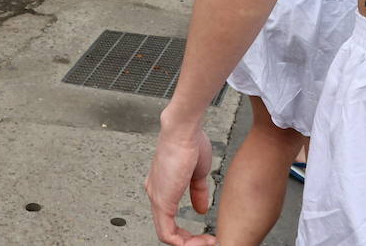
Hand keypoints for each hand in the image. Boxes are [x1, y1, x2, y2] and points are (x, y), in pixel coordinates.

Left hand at [146, 114, 216, 244]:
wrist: (184, 130)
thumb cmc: (189, 143)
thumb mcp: (196, 174)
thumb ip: (197, 193)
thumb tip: (201, 210)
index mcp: (162, 187)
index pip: (170, 220)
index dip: (189, 233)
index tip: (207, 236)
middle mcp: (155, 193)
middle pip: (169, 230)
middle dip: (191, 242)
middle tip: (210, 242)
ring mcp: (156, 198)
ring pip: (167, 235)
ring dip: (190, 244)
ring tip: (209, 243)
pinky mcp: (161, 201)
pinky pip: (167, 234)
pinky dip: (184, 243)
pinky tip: (201, 241)